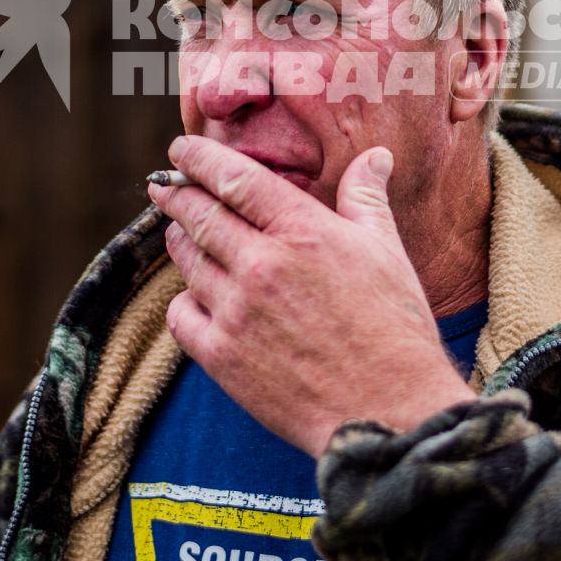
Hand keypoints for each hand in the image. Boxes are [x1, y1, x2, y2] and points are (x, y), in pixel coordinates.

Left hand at [147, 136, 478, 456]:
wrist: (389, 411)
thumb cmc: (395, 328)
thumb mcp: (386, 252)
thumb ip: (366, 197)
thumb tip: (376, 155)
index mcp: (303, 231)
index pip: (234, 178)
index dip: (200, 158)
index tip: (182, 149)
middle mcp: (262, 266)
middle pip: (198, 214)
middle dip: (176, 193)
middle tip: (164, 184)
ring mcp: (237, 313)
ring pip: (187, 260)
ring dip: (179, 238)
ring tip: (180, 230)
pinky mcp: (223, 357)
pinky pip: (181, 314)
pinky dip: (184, 299)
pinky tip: (196, 294)